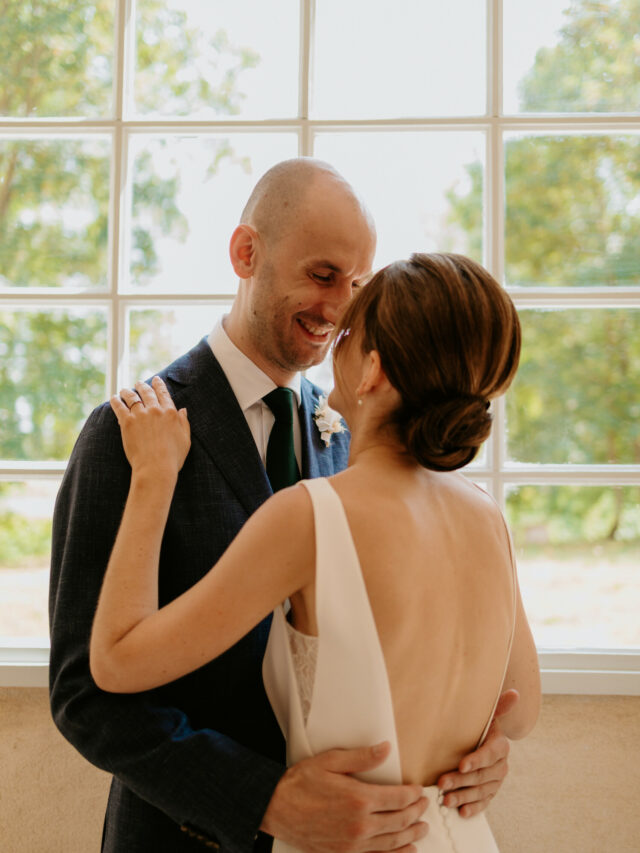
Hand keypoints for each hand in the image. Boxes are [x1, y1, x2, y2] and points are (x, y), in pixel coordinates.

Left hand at [110, 376, 190, 477]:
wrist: (156, 468)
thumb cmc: (173, 458)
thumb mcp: (185, 440)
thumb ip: (184, 423)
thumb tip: (183, 410)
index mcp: (170, 413)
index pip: (164, 394)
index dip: (159, 385)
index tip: (156, 380)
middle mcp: (156, 410)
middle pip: (147, 393)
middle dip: (142, 386)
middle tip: (139, 383)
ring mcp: (140, 415)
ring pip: (132, 397)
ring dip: (128, 392)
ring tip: (124, 390)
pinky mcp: (127, 422)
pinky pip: (119, 407)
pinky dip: (116, 401)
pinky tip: (114, 398)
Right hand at [261, 742, 428, 852]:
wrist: (275, 808)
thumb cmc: (300, 784)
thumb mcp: (330, 762)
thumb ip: (361, 757)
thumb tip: (386, 749)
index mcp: (359, 799)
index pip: (398, 798)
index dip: (413, 794)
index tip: (419, 790)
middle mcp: (360, 825)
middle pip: (400, 820)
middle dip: (416, 812)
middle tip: (425, 805)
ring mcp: (353, 844)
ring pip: (393, 841)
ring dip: (411, 834)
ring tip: (422, 827)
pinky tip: (406, 850)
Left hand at [437, 690, 518, 817]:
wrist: (484, 742)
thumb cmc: (481, 727)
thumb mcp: (488, 717)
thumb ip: (499, 707)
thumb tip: (515, 693)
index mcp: (500, 746)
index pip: (489, 754)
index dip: (476, 760)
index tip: (461, 765)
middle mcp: (501, 766)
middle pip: (481, 776)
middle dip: (461, 780)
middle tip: (441, 783)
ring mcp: (495, 782)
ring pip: (480, 791)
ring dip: (463, 796)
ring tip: (446, 799)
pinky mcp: (490, 793)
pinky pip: (483, 803)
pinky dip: (473, 808)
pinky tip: (461, 812)